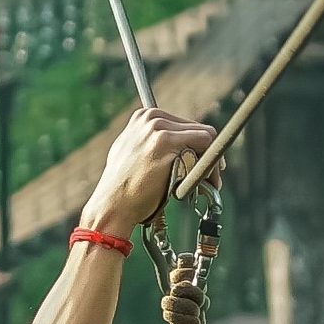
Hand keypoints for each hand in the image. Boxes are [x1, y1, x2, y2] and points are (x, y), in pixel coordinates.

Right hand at [81, 107, 215, 241]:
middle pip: (199, 129)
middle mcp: (151, 118)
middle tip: (210, 178)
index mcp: (144, 117)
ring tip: (207, 183)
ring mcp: (158, 129)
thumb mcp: (131, 152)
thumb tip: (178, 144)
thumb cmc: (123, 187)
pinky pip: (205, 145)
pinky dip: (210, 166)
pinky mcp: (166, 143)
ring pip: (206, 137)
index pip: (185, 125)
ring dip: (211, 162)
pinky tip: (204, 183)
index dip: (198, 147)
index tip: (203, 164)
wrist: (112, 206)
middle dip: (208, 154)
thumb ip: (151, 142)